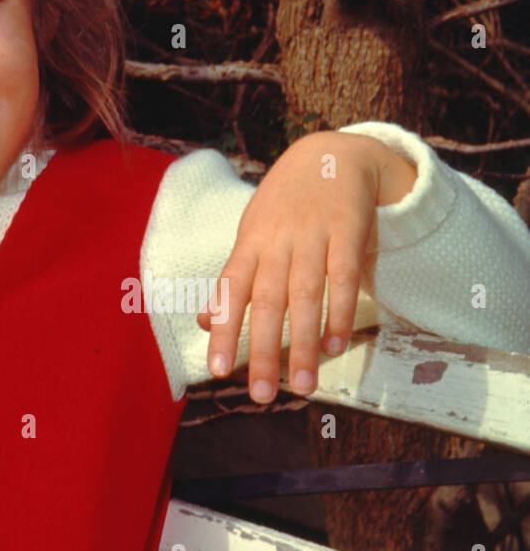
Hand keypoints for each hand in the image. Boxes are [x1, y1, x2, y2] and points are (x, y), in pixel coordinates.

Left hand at [194, 132, 416, 402]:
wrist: (330, 154)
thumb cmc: (283, 206)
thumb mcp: (251, 235)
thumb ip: (233, 280)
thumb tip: (203, 320)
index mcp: (248, 244)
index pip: (229, 291)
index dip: (223, 330)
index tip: (216, 370)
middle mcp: (276, 242)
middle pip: (265, 301)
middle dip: (261, 350)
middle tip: (260, 395)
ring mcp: (312, 236)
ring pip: (304, 295)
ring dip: (304, 343)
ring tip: (302, 386)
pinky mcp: (348, 232)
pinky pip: (344, 277)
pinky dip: (340, 312)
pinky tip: (336, 345)